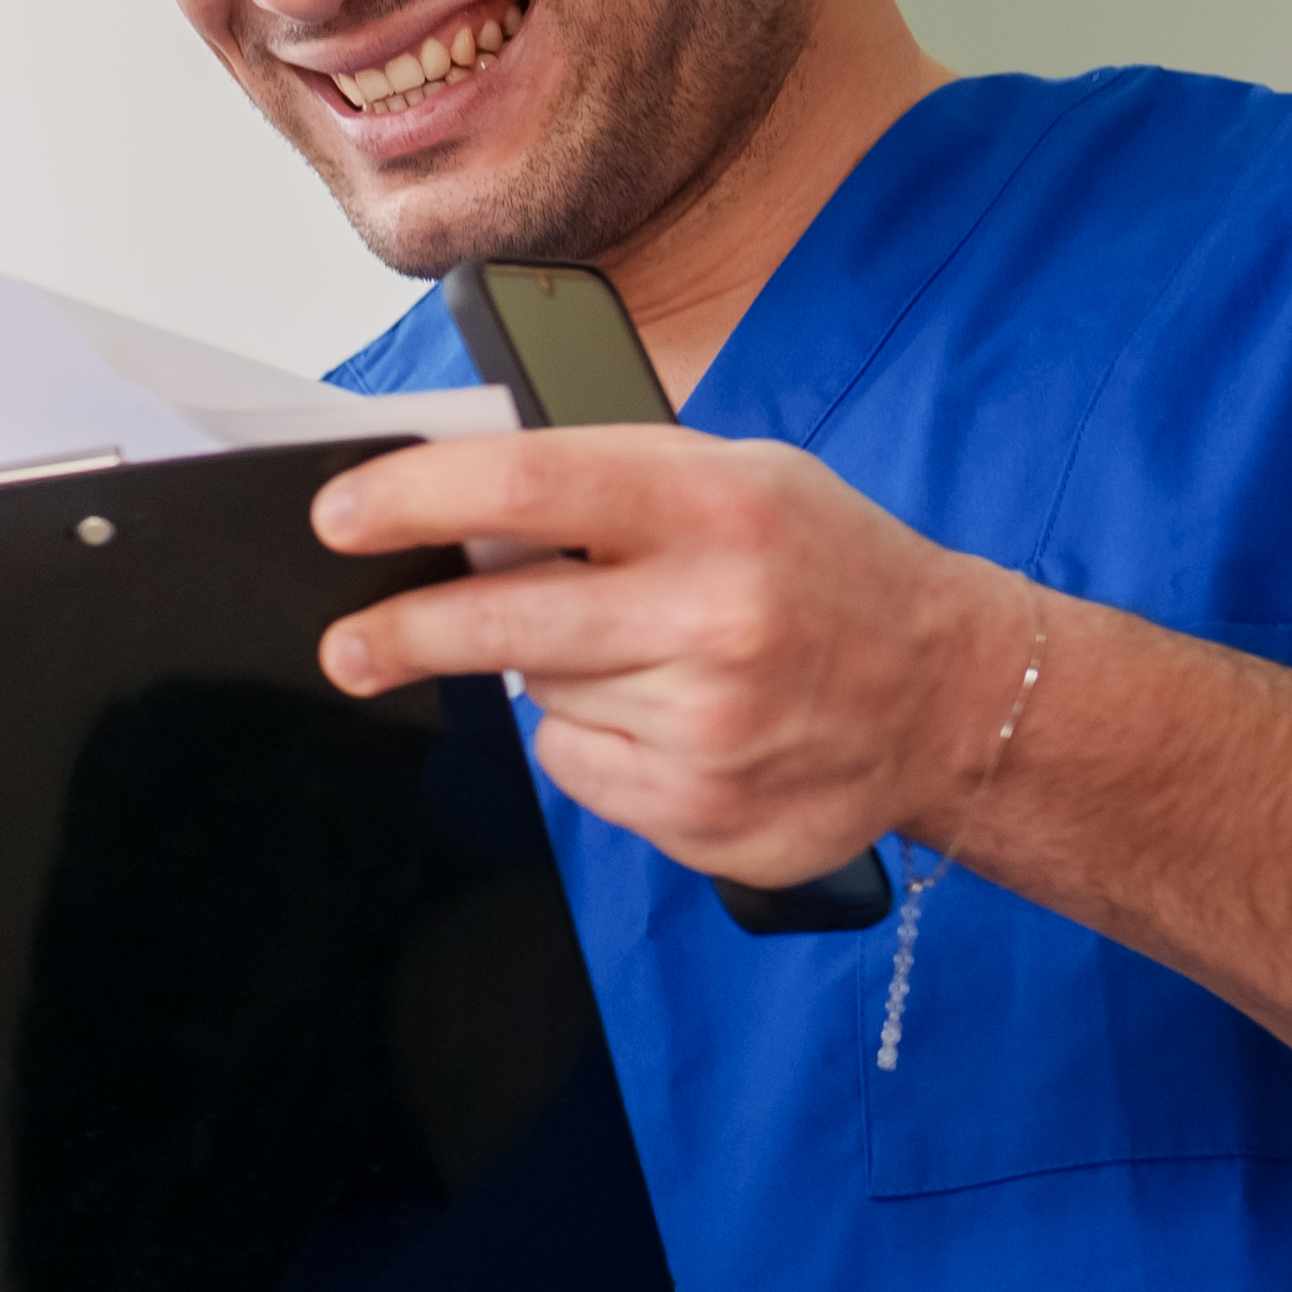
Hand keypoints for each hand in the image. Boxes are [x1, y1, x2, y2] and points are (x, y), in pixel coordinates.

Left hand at [302, 424, 1026, 891]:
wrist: (951, 692)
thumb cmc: (823, 566)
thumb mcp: (738, 480)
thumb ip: (607, 486)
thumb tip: (446, 502)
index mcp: (719, 505)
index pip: (528, 488)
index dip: (414, 500)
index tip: (340, 519)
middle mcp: (717, 616)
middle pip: (500, 622)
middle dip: (403, 631)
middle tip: (351, 644)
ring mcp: (713, 725)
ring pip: (545, 697)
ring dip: (556, 676)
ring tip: (645, 657)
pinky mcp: (707, 810)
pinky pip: (581, 772)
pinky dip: (598, 745)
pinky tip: (671, 721)